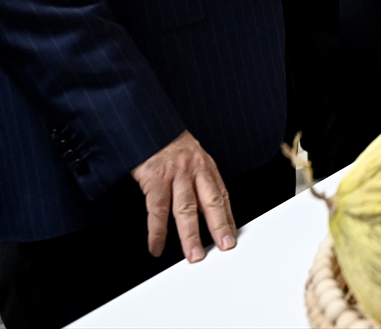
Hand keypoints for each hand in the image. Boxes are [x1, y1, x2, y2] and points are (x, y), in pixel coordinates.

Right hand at [131, 131, 234, 262]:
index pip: (222, 196)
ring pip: (186, 209)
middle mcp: (194, 170)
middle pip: (210, 202)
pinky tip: (157, 246)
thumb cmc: (168, 144)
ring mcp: (175, 174)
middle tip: (224, 247)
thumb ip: (198, 180)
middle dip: (218, 227)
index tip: (232, 237)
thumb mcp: (191, 157)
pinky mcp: (154, 178)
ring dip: (190, 234)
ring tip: (194, 254)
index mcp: (205, 167)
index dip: (228, 218)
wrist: (148, 125)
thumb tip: (204, 210)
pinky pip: (157, 209)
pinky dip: (157, 231)